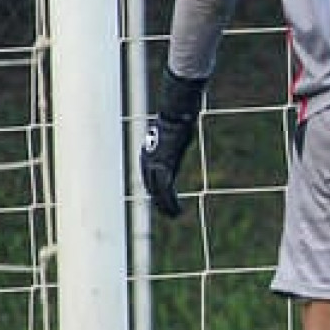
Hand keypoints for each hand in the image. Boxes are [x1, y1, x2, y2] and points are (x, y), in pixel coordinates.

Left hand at [139, 69, 206, 217]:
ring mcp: (154, 166)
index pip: (149, 177)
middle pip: (151, 187)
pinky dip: (170, 203)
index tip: (162, 199)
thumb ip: (173, 133)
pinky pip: (165, 191)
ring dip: (165, 207)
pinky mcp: (164, 168)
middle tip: (168, 213)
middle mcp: (148, 162)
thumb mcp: (173, 128)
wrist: (176, 113)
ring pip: (158, 193)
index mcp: (149, 155)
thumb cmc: (177, 117)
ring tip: (173, 216)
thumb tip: (181, 119)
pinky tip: (176, 212)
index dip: (156, 190)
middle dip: (159, 202)